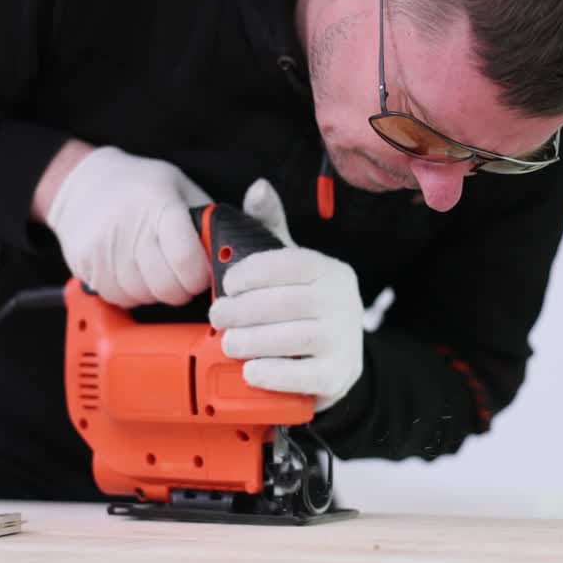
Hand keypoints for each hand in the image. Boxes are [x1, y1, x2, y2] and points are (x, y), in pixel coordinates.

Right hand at [45, 144, 212, 307]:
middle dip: (182, 290)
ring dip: (156, 293)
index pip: (186, 259)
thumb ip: (203, 219)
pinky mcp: (86, 263)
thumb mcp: (179, 187)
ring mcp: (104, 247)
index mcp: (159, 204)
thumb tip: (225, 252)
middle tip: (182, 279)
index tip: (201, 274)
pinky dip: (131, 294)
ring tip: (155, 272)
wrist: (83, 181)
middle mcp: (129, 226)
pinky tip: (134, 274)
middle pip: (166, 285)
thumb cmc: (138, 185)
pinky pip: (118, 297)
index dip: (200, 276)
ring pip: (143, 296)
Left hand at [209, 179, 363, 411]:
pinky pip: (304, 376)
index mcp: (330, 270)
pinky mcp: (339, 374)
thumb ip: (269, 226)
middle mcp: (344, 301)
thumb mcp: (288, 264)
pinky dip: (273, 374)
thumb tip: (258, 186)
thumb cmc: (302, 305)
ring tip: (228, 342)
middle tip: (217, 316)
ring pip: (293, 338)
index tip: (228, 284)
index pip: (290, 264)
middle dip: (242, 310)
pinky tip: (250, 370)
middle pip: (286, 302)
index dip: (253, 272)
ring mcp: (345, 339)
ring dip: (252, 341)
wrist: (334, 357)